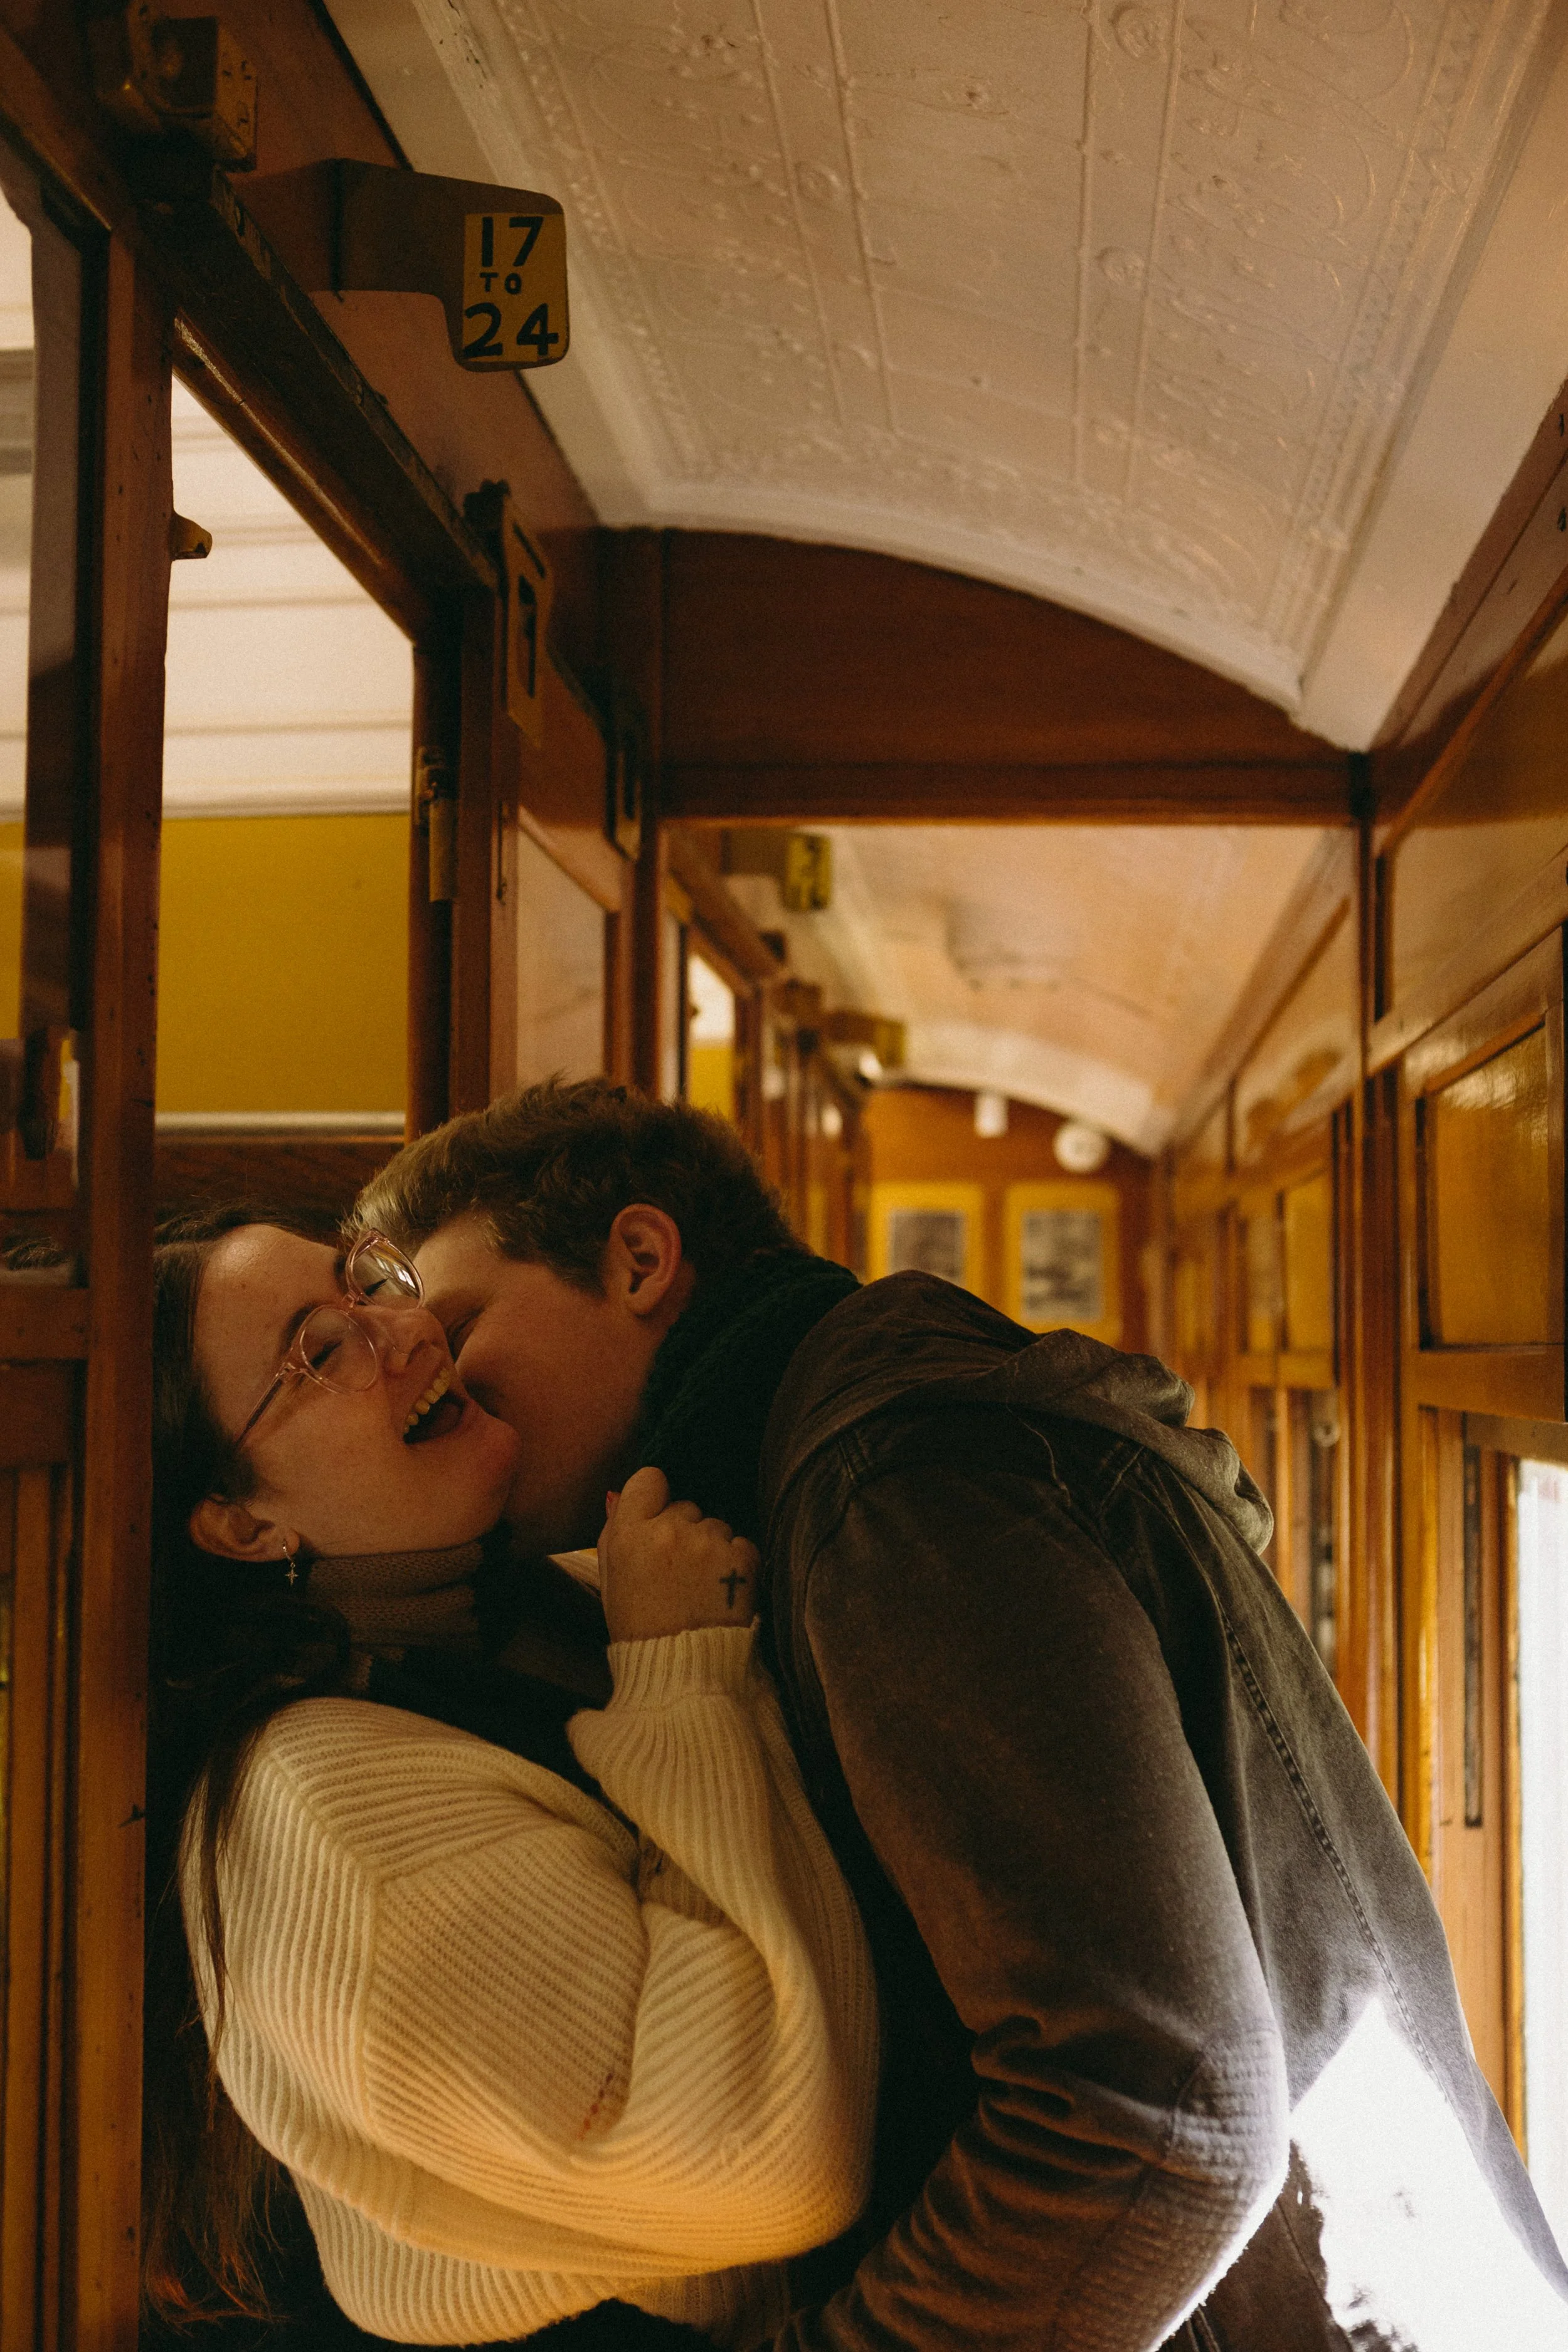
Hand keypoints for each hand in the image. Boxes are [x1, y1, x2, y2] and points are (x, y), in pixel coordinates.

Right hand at [597, 1466, 759, 1643]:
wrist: (681, 1674)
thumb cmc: (639, 1629)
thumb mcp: (611, 1579)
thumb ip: (615, 1532)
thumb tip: (623, 1496)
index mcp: (630, 1534)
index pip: (649, 1478)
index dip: (654, 1499)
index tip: (656, 1521)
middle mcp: (669, 1530)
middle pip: (684, 1506)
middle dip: (683, 1530)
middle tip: (678, 1571)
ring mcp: (709, 1543)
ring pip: (715, 1525)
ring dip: (711, 1547)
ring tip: (700, 1587)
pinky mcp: (743, 1558)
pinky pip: (741, 1543)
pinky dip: (736, 1563)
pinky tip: (721, 1591)